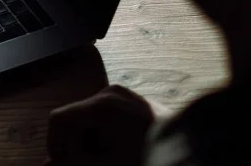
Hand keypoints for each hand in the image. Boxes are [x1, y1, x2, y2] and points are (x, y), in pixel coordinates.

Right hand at [46, 85, 168, 165]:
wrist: (195, 149)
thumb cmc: (153, 157)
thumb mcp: (111, 165)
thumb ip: (77, 164)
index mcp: (102, 105)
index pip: (59, 119)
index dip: (55, 145)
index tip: (65, 165)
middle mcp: (109, 93)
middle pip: (74, 119)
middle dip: (75, 146)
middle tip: (90, 165)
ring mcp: (122, 94)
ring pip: (88, 118)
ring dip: (89, 142)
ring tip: (108, 159)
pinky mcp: (132, 99)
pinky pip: (105, 115)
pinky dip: (103, 135)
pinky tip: (118, 151)